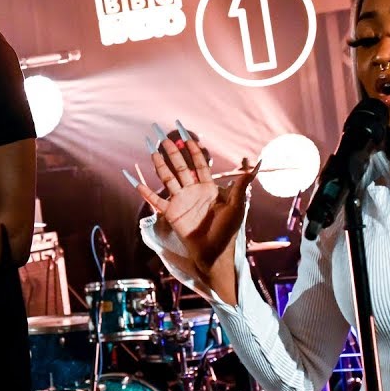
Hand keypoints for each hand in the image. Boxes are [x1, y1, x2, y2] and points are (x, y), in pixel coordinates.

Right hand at [127, 125, 257, 275]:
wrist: (215, 253)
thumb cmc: (228, 231)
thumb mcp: (237, 206)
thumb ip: (241, 185)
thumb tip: (252, 164)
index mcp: (208, 188)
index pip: (199, 164)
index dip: (194, 150)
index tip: (187, 137)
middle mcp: (192, 192)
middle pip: (180, 167)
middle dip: (173, 153)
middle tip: (163, 138)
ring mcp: (181, 202)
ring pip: (168, 179)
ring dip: (160, 166)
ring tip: (152, 152)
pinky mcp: (172, 214)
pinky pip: (157, 201)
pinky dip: (146, 193)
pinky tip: (137, 183)